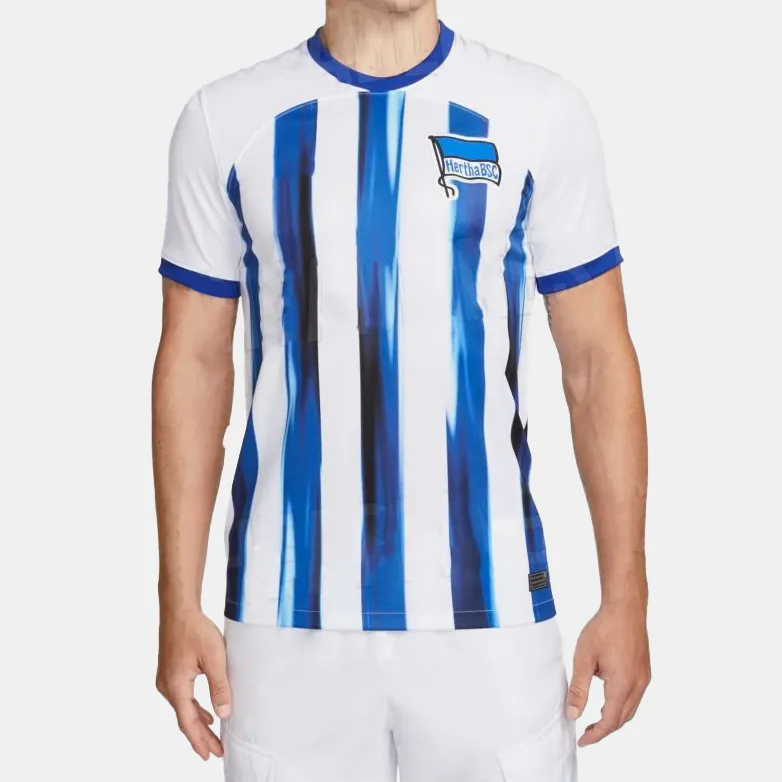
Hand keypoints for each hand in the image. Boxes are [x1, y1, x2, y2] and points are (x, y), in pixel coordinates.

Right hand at [156, 609, 231, 759]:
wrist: (179, 610)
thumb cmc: (195, 629)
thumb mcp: (214, 657)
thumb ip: (220, 686)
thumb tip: (224, 713)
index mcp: (176, 686)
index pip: (188, 721)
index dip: (200, 740)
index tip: (210, 754)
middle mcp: (166, 686)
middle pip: (184, 718)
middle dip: (200, 736)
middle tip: (215, 752)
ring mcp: (166, 679)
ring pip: (183, 708)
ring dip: (197, 723)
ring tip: (212, 737)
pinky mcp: (170, 672)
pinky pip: (181, 698)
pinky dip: (193, 708)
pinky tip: (204, 712)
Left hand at [566, 604, 650, 745]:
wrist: (625, 607)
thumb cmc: (604, 628)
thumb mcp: (584, 658)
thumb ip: (578, 689)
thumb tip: (573, 714)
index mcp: (623, 685)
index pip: (610, 721)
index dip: (596, 734)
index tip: (582, 740)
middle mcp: (638, 685)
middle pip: (622, 718)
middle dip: (604, 728)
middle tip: (586, 732)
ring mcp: (644, 677)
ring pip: (630, 708)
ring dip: (614, 717)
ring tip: (595, 719)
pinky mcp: (644, 669)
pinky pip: (634, 696)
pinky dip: (621, 704)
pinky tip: (608, 697)